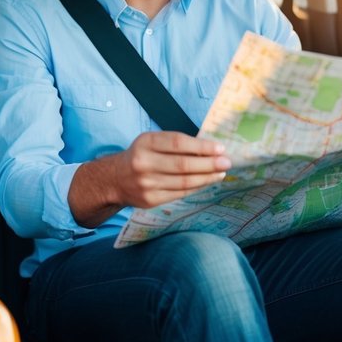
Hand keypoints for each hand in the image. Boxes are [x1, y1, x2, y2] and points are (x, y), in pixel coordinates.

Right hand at [111, 131, 230, 208]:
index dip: (201, 146)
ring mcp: (146, 184)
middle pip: (183, 165)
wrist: (115, 179)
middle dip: (209, 164)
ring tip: (220, 173)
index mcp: (145, 143)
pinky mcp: (150, 200)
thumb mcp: (151, 142)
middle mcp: (144, 163)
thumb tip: (209, 149)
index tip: (220, 148)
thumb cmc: (140, 156)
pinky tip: (206, 182)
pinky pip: (180, 194)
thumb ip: (175, 143)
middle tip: (227, 162)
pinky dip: (196, 187)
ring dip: (207, 177)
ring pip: (184, 182)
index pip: (178, 143)